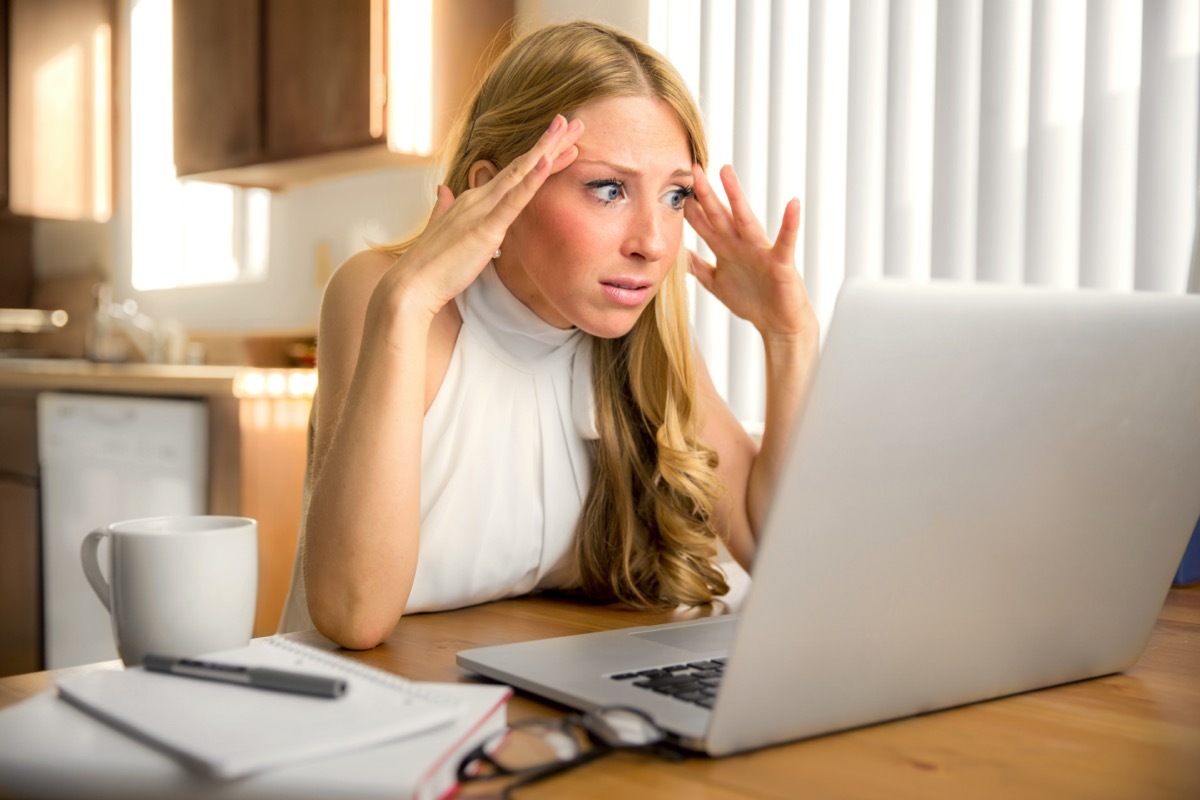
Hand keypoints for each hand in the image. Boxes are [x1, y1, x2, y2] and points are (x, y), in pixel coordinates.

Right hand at [378, 115, 583, 321]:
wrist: (411, 285)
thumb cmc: (429, 264)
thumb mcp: (440, 229)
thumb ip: (443, 208)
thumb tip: (442, 190)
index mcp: (473, 201)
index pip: (512, 175)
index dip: (538, 158)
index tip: (561, 143)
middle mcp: (478, 198)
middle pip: (521, 166)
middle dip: (550, 143)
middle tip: (576, 123)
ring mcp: (482, 210)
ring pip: (521, 174)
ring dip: (546, 149)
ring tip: (568, 127)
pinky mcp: (486, 229)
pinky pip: (513, 201)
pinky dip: (531, 180)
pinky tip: (546, 161)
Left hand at [684, 164, 814, 341]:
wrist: (778, 323)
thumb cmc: (752, 300)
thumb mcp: (716, 282)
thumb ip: (698, 267)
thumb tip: (677, 254)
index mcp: (726, 249)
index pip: (704, 223)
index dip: (688, 207)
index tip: (673, 185)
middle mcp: (741, 245)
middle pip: (720, 215)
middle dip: (705, 193)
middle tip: (692, 168)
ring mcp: (760, 251)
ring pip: (745, 220)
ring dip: (736, 197)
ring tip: (727, 173)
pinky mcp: (780, 263)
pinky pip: (785, 241)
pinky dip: (790, 224)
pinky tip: (793, 204)